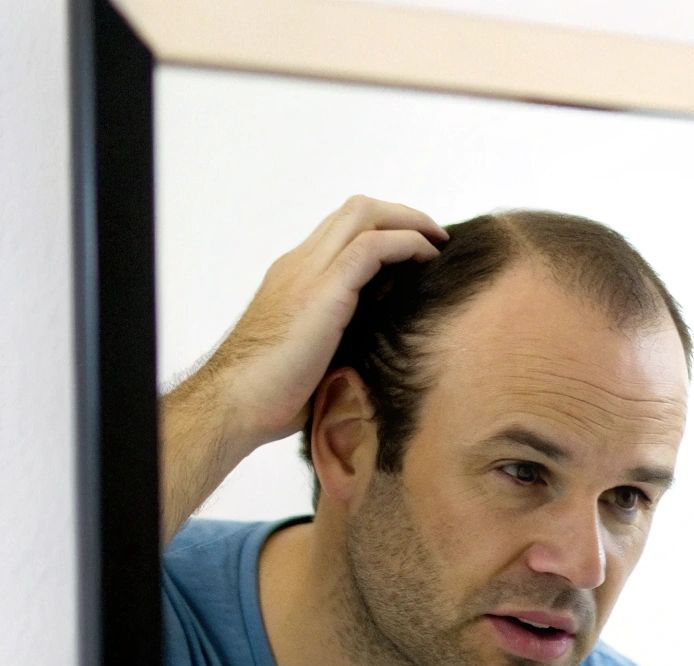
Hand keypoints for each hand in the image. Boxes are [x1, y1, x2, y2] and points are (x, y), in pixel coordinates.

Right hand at [205, 194, 447, 445]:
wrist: (233, 404)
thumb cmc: (272, 395)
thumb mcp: (318, 354)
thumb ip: (345, 335)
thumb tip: (386, 345)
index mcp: (296, 278)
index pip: (343, 231)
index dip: (384, 230)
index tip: (419, 250)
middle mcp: (299, 265)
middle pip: (356, 211)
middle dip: (403, 215)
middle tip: (437, 238)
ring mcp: (307, 273)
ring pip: (364, 215)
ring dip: (410, 222)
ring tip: (439, 244)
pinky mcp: (322, 292)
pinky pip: (372, 247)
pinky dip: (406, 244)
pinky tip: (427, 261)